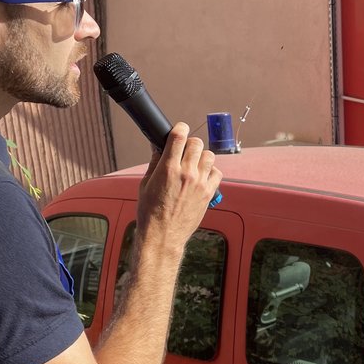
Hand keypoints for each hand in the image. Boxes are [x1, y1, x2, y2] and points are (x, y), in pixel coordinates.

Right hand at [137, 123, 221, 253]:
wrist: (163, 235)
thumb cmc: (150, 212)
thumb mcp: (145, 184)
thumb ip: (155, 163)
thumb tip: (159, 147)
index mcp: (168, 168)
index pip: (179, 136)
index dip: (180, 128)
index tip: (180, 129)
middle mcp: (186, 173)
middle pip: (197, 142)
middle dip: (190, 143)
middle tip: (184, 151)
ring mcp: (200, 183)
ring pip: (209, 155)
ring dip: (201, 156)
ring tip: (193, 165)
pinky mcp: (209, 193)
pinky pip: (217, 172)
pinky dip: (211, 171)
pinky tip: (202, 176)